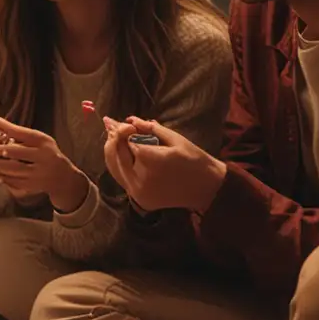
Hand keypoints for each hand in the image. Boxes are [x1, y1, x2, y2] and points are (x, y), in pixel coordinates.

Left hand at [0, 116, 88, 212]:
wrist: (62, 178)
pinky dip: (0, 176)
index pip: (21, 135)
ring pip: (10, 170)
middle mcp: (43, 157)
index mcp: (43, 142)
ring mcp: (38, 174)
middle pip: (13, 154)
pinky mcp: (32, 187)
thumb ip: (15, 131)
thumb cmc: (45, 153)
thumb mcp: (36, 139)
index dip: (4, 132)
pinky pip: (11, 181)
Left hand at [103, 115, 226, 214]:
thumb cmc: (195, 160)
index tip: (121, 121)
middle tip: (110, 124)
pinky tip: (122, 153)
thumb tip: (130, 119)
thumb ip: (150, 129)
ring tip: (113, 136)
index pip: (125, 142)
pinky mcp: (139, 200)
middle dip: (113, 138)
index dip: (123, 130)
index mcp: (149, 162)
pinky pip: (123, 179)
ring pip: (114, 168)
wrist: (208, 189)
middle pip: (115, 155)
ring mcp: (137, 193)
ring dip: (114, 152)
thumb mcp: (175, 139)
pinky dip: (120, 165)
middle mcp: (138, 179)